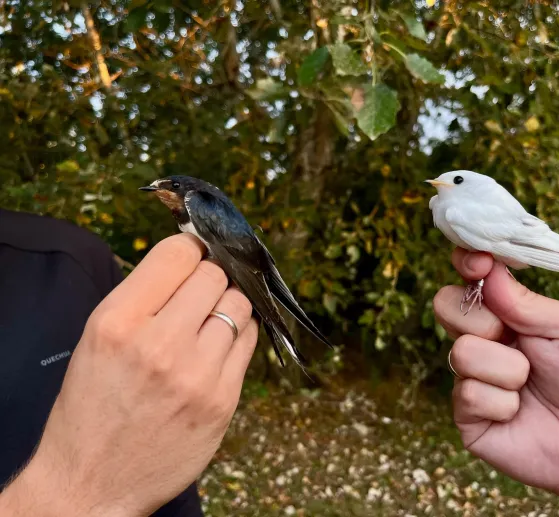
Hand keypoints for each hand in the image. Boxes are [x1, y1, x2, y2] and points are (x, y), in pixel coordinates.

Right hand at [0, 234, 257, 516]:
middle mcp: (160, 344)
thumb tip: (191, 257)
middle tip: (201, 291)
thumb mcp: (98, 339)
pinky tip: (220, 343)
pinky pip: (249, 342)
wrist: (93, 481)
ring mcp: (197, 374)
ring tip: (210, 320)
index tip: (194, 253)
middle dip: (211, 277)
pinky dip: (240, 333)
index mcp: (118, 322)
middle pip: (215, 276)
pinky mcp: (223, 400)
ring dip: (229, 305)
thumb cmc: (93, 405)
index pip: (177, 254)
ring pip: (239, 306)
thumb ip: (143, 296)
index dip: (191, 247)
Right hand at [434, 248, 558, 515]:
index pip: (468, 277)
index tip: (478, 263)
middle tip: (513, 337)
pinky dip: (503, 403)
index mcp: (504, 312)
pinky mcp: (467, 414)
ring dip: (506, 370)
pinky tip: (519, 412)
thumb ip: (526, 301)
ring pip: (461, 352)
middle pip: (446, 304)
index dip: (466, 262)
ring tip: (528, 385)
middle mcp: (481, 339)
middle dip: (482, 319)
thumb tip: (487, 271)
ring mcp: (471, 376)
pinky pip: (469, 393)